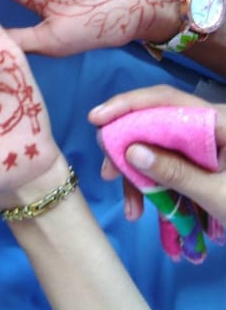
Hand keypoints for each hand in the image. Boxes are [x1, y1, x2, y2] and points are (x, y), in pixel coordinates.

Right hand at [90, 87, 225, 226]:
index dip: (128, 105)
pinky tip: (145, 208)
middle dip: (128, 149)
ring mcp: (206, 144)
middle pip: (157, 122)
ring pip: (159, 147)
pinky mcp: (204, 162)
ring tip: (131, 210)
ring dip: (140, 175)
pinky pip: (170, 163)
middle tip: (108, 175)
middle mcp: (210, 124)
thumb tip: (132, 149)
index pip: (166, 100)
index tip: (96, 120)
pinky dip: (155, 184)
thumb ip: (175, 171)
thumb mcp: (217, 194)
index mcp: (219, 120)